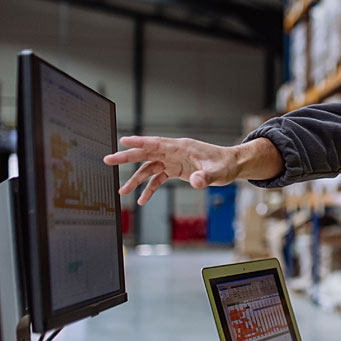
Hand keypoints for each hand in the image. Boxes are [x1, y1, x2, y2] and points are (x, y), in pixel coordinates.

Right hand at [103, 136, 282, 203]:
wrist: (232, 165)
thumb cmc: (226, 164)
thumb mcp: (218, 173)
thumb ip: (206, 177)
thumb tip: (196, 182)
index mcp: (181, 147)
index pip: (156, 143)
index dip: (139, 141)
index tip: (122, 140)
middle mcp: (174, 152)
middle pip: (146, 153)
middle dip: (126, 157)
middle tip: (108, 160)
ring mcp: (174, 161)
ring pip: (149, 168)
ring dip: (135, 179)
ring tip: (122, 192)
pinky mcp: (176, 170)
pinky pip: (158, 179)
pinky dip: (150, 189)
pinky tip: (142, 200)